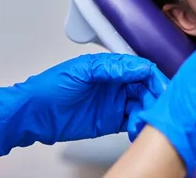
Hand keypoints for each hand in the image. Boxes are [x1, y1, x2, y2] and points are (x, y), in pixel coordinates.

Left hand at [0, 53, 168, 163]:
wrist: (33, 115)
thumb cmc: (50, 87)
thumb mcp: (81, 72)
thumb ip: (109, 68)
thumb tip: (135, 66)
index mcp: (111, 67)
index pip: (141, 69)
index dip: (154, 77)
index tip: (162, 87)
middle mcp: (116, 84)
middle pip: (146, 87)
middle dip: (156, 96)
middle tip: (158, 107)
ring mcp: (115, 103)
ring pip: (143, 104)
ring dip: (148, 111)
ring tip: (146, 120)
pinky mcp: (112, 121)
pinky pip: (133, 121)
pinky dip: (140, 124)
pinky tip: (140, 128)